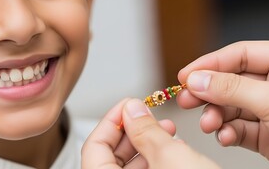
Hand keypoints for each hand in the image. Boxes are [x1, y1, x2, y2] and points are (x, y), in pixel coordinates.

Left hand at [82, 98, 218, 167]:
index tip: (126, 105)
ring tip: (167, 129)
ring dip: (147, 144)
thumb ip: (145, 130)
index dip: (110, 121)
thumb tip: (131, 109)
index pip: (93, 148)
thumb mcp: (171, 158)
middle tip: (147, 115)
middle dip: (132, 131)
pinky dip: (157, 161)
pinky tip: (175, 148)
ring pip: (130, 168)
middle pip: (110, 157)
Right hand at [177, 41, 268, 161]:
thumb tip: (197, 79)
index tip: (185, 75)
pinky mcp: (267, 136)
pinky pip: (240, 129)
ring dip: (216, 117)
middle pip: (230, 82)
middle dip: (208, 93)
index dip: (210, 63)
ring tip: (209, 125)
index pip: (240, 55)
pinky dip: (229, 134)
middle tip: (185, 100)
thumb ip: (232, 88)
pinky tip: (226, 137)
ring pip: (231, 108)